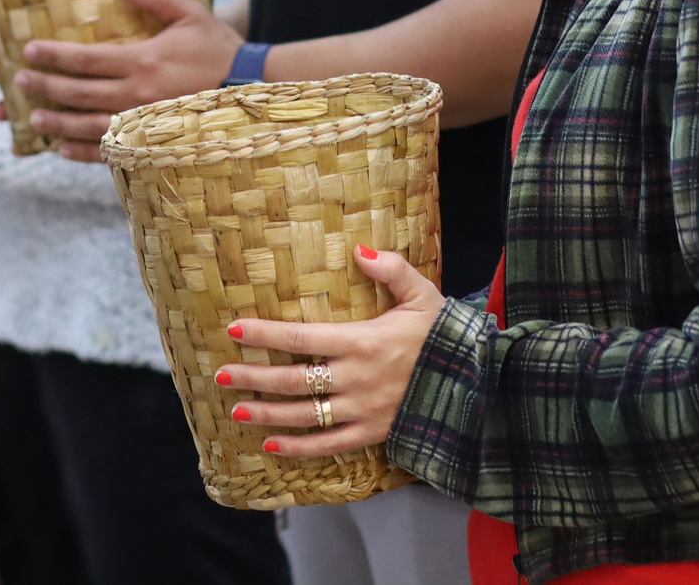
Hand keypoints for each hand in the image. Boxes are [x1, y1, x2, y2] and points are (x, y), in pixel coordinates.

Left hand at [10, 0, 242, 161]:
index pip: (85, 59)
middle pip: (78, 93)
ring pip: (87, 125)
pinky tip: (62, 149)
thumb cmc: (219, 49)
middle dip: (44, 87)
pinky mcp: (150, 143)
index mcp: (141, 60)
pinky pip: (109, 150)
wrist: (250, 91)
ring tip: (31, 118)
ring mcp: (141, 123)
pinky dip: (82, 152)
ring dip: (55, 123)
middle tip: (16, 82)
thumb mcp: (191, 14)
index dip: (53, 55)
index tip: (28, 51)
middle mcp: (135, 95)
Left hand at [220, 247, 444, 457]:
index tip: (234, 330)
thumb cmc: (445, 337)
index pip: (301, 338)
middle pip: (293, 380)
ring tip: (237, 409)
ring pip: (305, 415)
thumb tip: (359, 249)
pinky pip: (329, 444)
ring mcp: (362, 410)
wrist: (476, 384)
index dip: (265, 335)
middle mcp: (356, 378)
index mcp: (363, 341)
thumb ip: (391, 269)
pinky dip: (299, 448)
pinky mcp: (372, 434)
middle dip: (254, 377)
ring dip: (268, 414)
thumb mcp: (423, 295)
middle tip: (221, 374)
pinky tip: (272, 446)